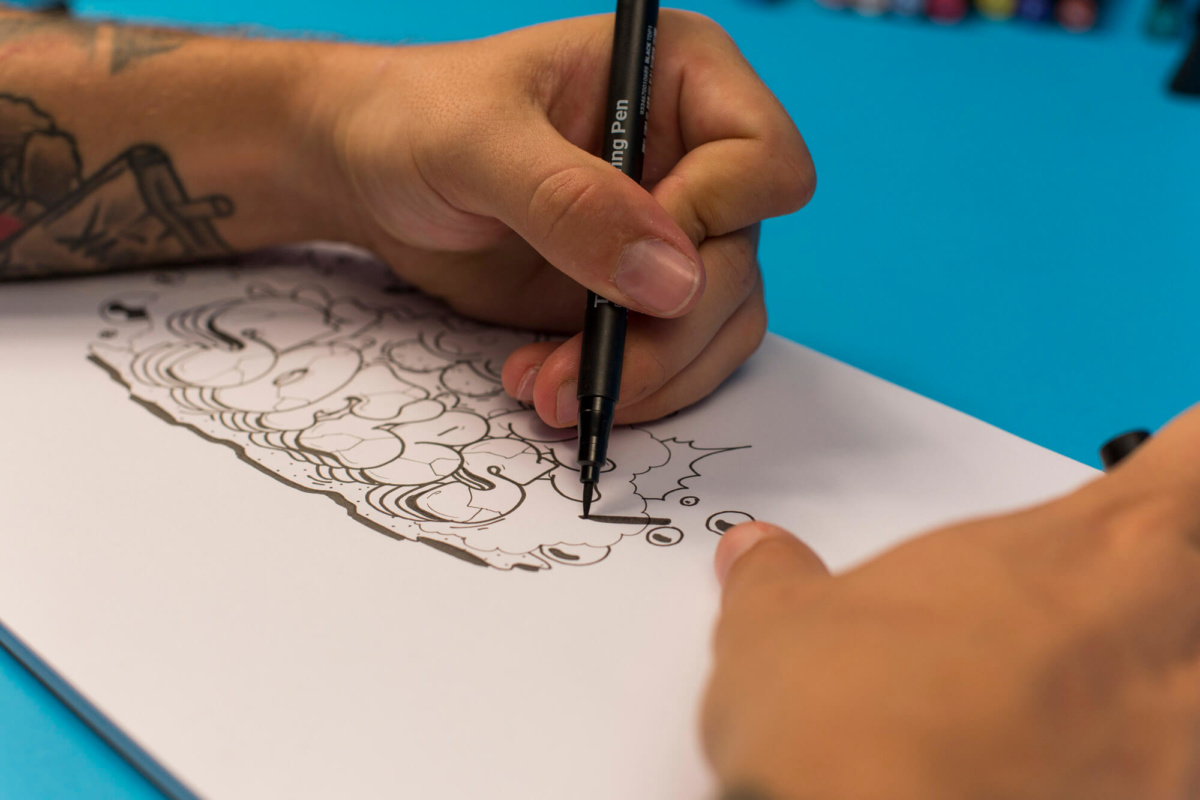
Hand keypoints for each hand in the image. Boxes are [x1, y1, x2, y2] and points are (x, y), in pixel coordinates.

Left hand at [308, 12, 812, 427]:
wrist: (366, 173)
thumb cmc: (412, 118)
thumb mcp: (477, 143)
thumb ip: (569, 200)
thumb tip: (670, 279)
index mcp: (680, 78)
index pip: (764, 162)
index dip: (712, 220)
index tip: (629, 258)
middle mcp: (692, 156)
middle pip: (741, 264)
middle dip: (664, 334)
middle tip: (581, 370)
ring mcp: (668, 233)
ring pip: (719, 326)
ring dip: (645, 376)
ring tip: (545, 387)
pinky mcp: (634, 293)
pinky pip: (673, 358)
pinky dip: (624, 385)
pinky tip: (546, 381)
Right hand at [703, 405, 1199, 799]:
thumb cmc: (845, 730)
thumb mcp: (778, 629)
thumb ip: (779, 578)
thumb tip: (757, 558)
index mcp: (1091, 551)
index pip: (1194, 465)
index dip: (1184, 464)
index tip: (1163, 473)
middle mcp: (1164, 638)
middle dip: (1165, 574)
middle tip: (1085, 598)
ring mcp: (1182, 743)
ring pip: (1195, 682)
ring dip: (1154, 678)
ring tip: (1054, 697)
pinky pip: (1171, 773)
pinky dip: (1133, 763)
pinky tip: (1055, 773)